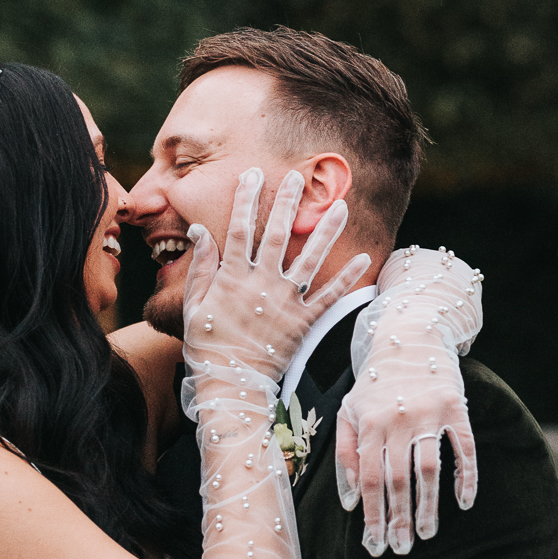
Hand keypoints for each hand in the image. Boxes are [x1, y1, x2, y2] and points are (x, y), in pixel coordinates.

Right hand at [182, 167, 368, 379]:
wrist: (231, 383)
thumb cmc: (208, 345)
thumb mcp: (193, 306)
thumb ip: (201, 267)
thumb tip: (201, 230)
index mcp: (232, 278)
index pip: (239, 229)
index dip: (246, 200)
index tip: (253, 175)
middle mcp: (262, 284)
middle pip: (276, 235)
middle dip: (287, 203)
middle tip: (298, 176)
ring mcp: (286, 302)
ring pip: (310, 259)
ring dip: (327, 231)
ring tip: (342, 205)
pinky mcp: (304, 321)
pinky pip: (329, 296)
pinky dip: (347, 278)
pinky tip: (364, 257)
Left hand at [336, 246, 481, 553]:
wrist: (412, 333)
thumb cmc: (376, 380)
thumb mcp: (350, 410)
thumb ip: (347, 454)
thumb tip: (352, 503)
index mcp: (368, 423)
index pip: (370, 479)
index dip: (372, 516)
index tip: (375, 546)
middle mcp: (396, 419)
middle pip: (397, 480)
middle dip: (399, 520)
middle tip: (402, 549)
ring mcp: (428, 412)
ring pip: (429, 469)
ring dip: (429, 506)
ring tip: (427, 534)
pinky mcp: (456, 406)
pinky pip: (465, 448)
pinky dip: (466, 477)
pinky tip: (464, 502)